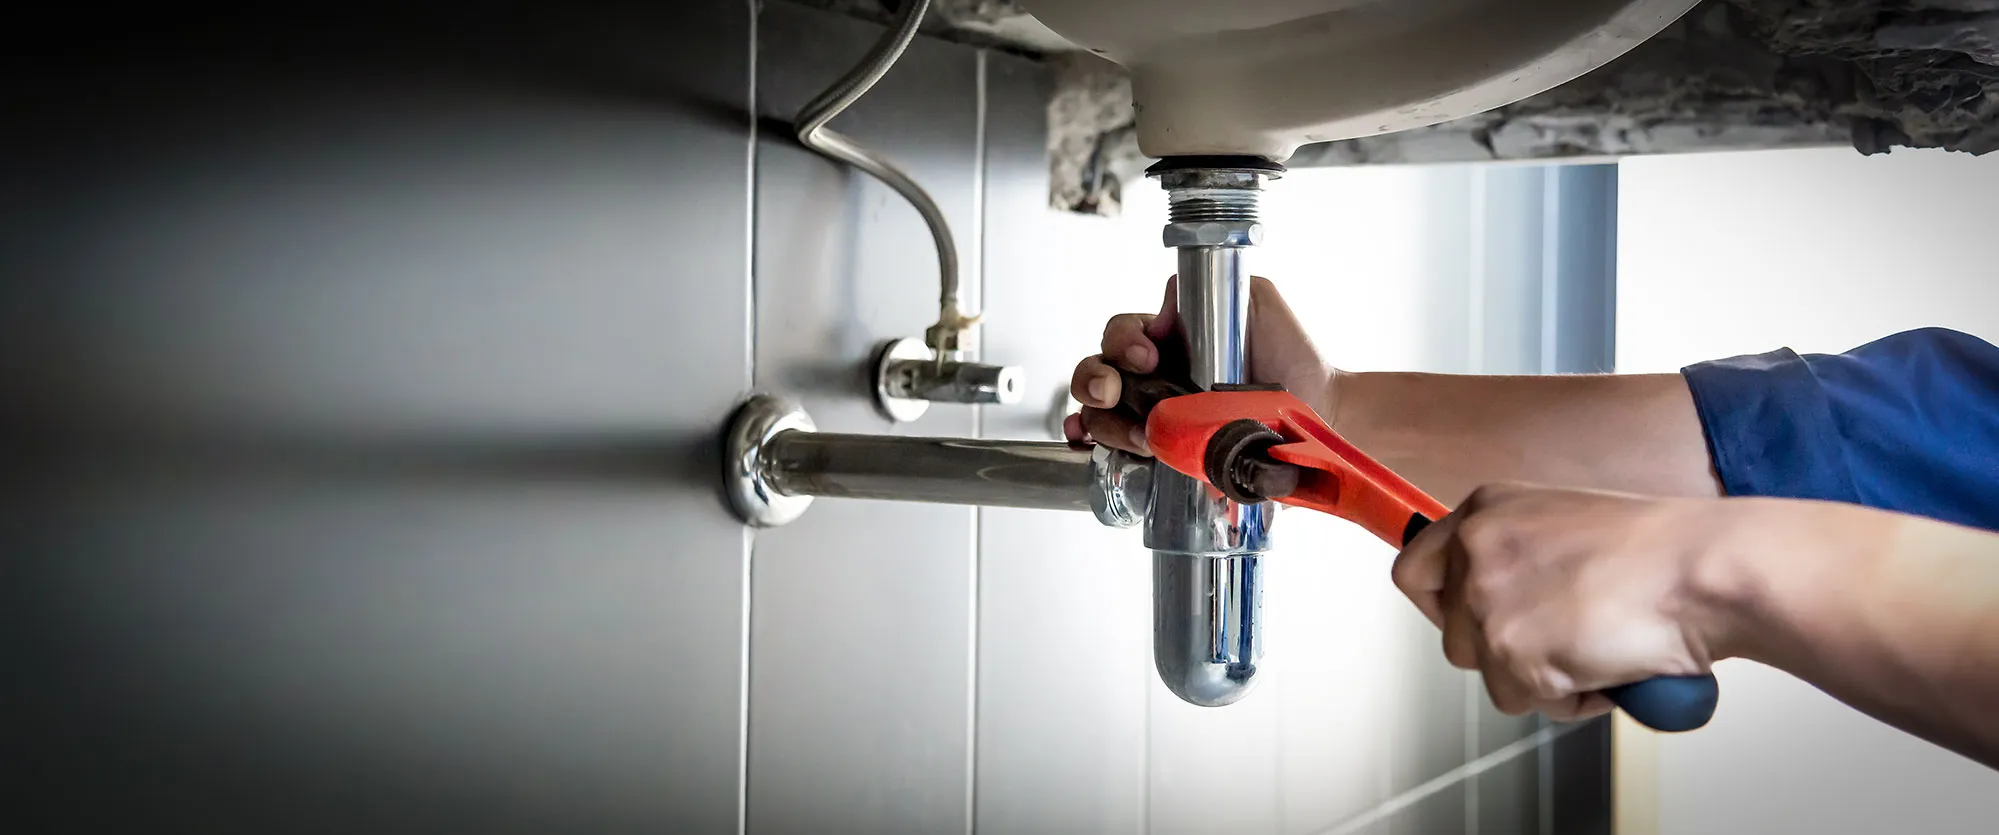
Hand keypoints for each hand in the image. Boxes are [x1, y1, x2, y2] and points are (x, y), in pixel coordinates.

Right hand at [1064, 276, 1334, 454]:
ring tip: (1138, 434)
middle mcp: (1155, 378)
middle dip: (1095, 380)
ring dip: (1106, 423)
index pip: (1122, 334)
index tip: (1148, 357)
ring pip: (1102, 417)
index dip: (1123, 343)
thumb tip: (1166, 308)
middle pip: (1097, 374)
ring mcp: (1158, 419)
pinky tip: (1103, 450)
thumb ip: (1214, 288)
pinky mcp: (1170, 455)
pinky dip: (1102, 453)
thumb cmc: (1292, 355)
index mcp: (1169, 340)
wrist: (1321, 410)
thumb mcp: (1256, 301)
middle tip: (1113, 391)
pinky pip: (1121, 455)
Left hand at [1391, 483, 1746, 721]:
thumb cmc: (1662, 553)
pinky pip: (1525, 701)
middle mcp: (1476, 548)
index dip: (1441, 607)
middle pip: (1453, 636)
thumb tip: (1492, 599)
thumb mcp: (1564, 525)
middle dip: (1504, 652)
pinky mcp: (1511, 651)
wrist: (1705, 570)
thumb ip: (1516, 555)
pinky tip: (1606, 664)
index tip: (1472, 623)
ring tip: (1596, 646)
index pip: (1415, 570)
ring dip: (1540, 676)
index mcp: (1486, 510)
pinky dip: (1569, 698)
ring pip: (1488, 674)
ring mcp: (1488, 600)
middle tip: (1564, 638)